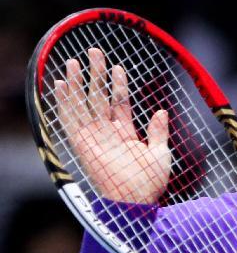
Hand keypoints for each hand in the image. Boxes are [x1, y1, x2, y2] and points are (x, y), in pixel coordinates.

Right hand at [55, 47, 170, 203]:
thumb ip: (158, 132)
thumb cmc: (151, 183)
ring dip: (77, 83)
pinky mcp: (81, 144)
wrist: (136, 201)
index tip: (119, 67)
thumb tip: (161, 111)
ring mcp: (94, 138)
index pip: (120, 103)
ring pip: (83, 104)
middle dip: (96, 74)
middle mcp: (108, 133)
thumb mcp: (161, 154)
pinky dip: (63, 102)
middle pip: (99, 98)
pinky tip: (59, 84)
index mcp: (126, 135)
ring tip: (74, 60)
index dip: (119, 85)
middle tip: (94, 51)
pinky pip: (69, 119)